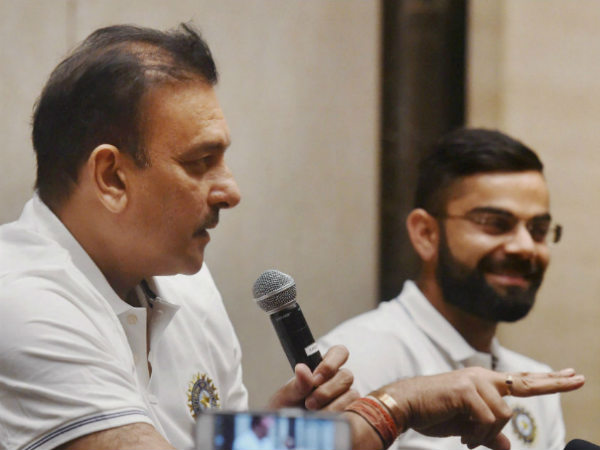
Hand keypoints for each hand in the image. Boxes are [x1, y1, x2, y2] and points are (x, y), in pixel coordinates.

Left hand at [268, 345, 358, 410]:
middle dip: (327, 390)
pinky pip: (352, 409)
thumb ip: (297, 383)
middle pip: (346, 375)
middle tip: (309, 402)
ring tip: (314, 412)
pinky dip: (337, 414)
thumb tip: (302, 369)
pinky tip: (324, 419)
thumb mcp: (287, 395)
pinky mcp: (350, 411)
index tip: (315, 379)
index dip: (331, 363)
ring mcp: (345, 395)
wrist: (289, 431)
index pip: (339, 353)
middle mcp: (337, 378)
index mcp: (322, 366)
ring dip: (332, 404)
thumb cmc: (288, 408)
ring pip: (350, 393)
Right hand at [387, 367, 583, 449]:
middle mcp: (483, 376)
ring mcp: (475, 381)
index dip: (548, 380)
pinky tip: (464, 438)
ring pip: (504, 414)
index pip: (522, 381)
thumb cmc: (434, 413)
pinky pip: (488, 418)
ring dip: (487, 434)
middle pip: (526, 383)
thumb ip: (488, 433)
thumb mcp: (466, 427)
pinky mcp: (466, 390)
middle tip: (580, 379)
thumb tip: (507, 446)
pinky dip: (478, 434)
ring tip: (468, 439)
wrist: (406, 405)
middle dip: (555, 383)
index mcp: (484, 382)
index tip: (571, 376)